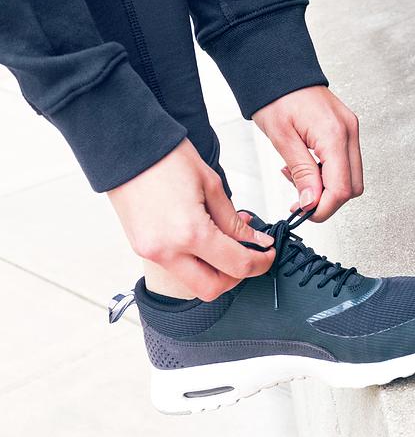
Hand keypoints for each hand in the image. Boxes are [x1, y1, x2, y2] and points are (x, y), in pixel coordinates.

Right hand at [108, 139, 273, 299]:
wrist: (126, 147)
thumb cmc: (166, 157)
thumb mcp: (212, 185)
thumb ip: (234, 221)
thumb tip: (255, 240)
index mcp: (190, 232)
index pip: (237, 265)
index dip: (260, 263)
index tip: (267, 254)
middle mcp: (168, 250)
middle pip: (213, 289)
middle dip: (236, 277)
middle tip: (248, 256)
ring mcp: (152, 252)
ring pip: (192, 283)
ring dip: (214, 272)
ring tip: (225, 245)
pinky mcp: (142, 248)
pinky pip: (176, 268)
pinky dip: (194, 261)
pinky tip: (203, 239)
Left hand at [253, 86, 362, 221]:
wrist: (278, 69)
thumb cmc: (276, 96)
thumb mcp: (282, 138)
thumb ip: (301, 172)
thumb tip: (312, 202)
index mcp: (334, 134)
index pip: (341, 188)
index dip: (323, 208)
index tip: (303, 212)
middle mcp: (348, 132)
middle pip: (352, 186)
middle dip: (327, 200)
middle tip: (299, 198)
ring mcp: (350, 130)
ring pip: (351, 176)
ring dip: (327, 187)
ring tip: (298, 177)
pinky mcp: (345, 130)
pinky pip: (345, 162)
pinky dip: (328, 172)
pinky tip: (306, 166)